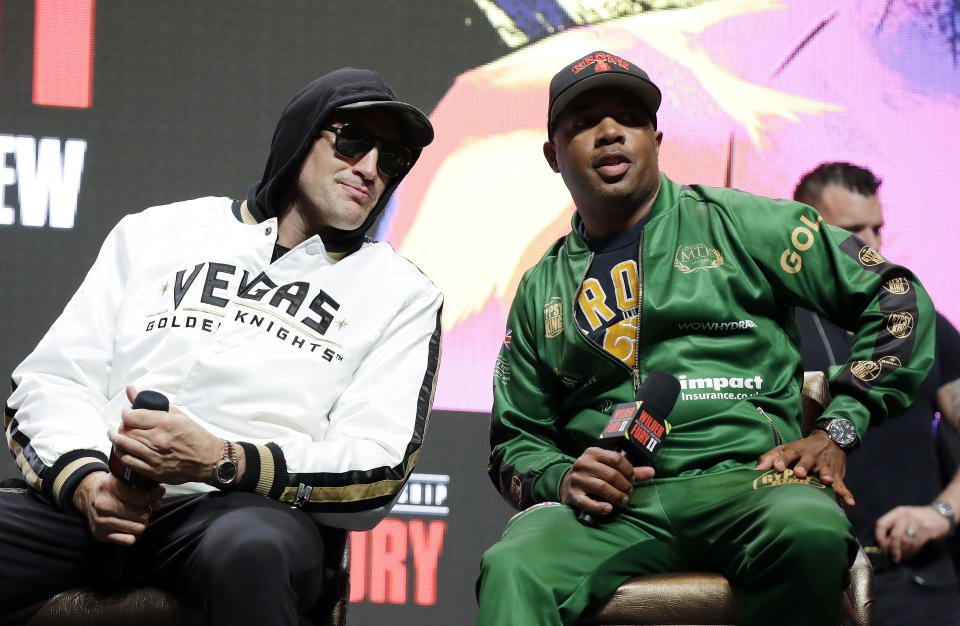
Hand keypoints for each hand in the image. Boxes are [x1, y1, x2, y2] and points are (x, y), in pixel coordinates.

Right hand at [72, 470, 163, 544]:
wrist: (90, 496)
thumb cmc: (113, 489)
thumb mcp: (128, 482)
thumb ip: (148, 487)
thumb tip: (160, 491)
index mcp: (110, 486)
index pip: (143, 497)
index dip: (150, 498)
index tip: (149, 498)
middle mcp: (103, 504)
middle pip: (143, 515)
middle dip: (146, 512)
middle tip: (142, 509)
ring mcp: (101, 520)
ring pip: (138, 528)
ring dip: (141, 523)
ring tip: (135, 517)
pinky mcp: (100, 534)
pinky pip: (129, 540)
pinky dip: (133, 535)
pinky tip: (129, 527)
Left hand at [108, 385, 222, 484]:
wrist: (208, 459)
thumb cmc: (196, 437)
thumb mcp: (177, 415)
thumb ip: (152, 403)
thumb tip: (132, 391)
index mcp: (165, 423)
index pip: (131, 416)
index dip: (126, 413)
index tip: (127, 414)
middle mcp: (158, 439)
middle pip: (126, 430)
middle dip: (121, 425)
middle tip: (124, 424)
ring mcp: (155, 456)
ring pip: (123, 445)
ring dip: (115, 438)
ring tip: (114, 434)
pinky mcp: (153, 470)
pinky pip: (128, 461)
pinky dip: (121, 453)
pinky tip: (121, 449)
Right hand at [559, 447, 654, 514]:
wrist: (566, 484)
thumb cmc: (592, 475)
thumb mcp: (607, 467)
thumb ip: (629, 470)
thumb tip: (652, 472)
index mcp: (593, 452)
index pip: (616, 458)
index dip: (628, 470)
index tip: (632, 479)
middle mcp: (583, 463)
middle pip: (611, 474)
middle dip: (624, 485)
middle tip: (629, 492)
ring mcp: (577, 479)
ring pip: (601, 487)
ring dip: (616, 496)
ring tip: (623, 500)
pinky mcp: (573, 495)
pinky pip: (588, 502)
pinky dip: (600, 507)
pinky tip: (609, 509)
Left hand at [755, 430, 854, 505]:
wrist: (829, 440)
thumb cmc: (800, 449)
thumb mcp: (784, 449)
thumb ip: (769, 458)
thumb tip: (755, 470)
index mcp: (795, 451)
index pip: (787, 454)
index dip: (782, 460)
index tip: (777, 467)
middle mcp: (810, 457)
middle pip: (806, 461)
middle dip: (803, 466)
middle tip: (799, 473)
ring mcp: (824, 466)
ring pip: (825, 470)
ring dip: (826, 475)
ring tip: (827, 481)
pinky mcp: (836, 474)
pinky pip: (842, 485)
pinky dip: (846, 493)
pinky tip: (849, 502)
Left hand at [875, 505, 950, 562]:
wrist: (939, 515)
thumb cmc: (917, 518)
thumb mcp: (903, 518)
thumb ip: (893, 528)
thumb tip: (885, 545)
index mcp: (897, 512)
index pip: (881, 524)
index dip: (879, 537)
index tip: (882, 547)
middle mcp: (905, 516)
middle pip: (895, 536)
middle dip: (894, 549)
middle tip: (894, 557)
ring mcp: (917, 523)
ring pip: (906, 542)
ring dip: (904, 552)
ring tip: (902, 557)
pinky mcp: (927, 531)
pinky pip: (916, 544)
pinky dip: (912, 552)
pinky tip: (910, 554)